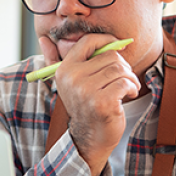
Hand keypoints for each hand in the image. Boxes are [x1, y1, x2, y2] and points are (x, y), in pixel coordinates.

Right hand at [40, 34, 140, 175]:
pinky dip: (132, 87)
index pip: (88, 41)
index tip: (119, 47)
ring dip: (130, 78)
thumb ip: (58, 60)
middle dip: (124, 66)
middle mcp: (72, 79)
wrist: (91, 137)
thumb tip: (43, 39)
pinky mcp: (101, 102)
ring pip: (120, 69)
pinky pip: (125, 83)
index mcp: (65, 70)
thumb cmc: (88, 106)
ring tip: (128, 88)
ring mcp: (86, 91)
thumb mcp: (72, 83)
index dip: (107, 40)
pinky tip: (129, 95)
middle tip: (124, 78)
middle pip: (110, 56)